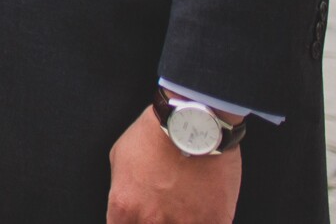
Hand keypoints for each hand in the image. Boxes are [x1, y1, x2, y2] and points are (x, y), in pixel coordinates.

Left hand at [107, 106, 241, 223]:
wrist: (194, 121)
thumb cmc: (155, 134)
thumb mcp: (120, 157)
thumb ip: (121, 188)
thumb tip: (128, 205)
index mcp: (124, 206)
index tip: (139, 217)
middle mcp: (151, 220)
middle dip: (154, 222)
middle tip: (164, 209)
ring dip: (181, 222)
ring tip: (185, 207)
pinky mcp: (214, 222)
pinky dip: (206, 221)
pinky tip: (205, 210)